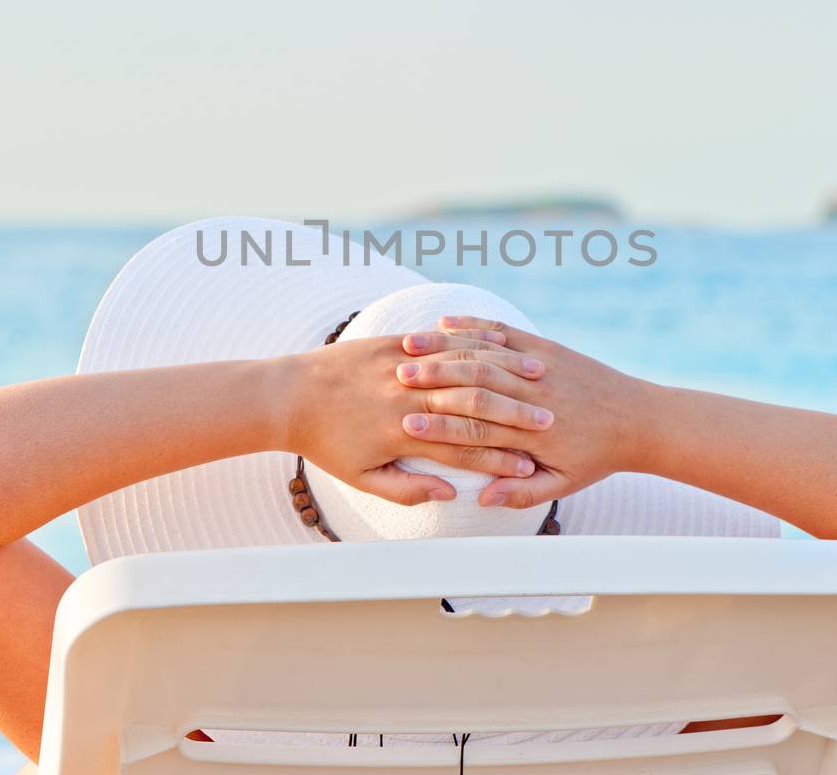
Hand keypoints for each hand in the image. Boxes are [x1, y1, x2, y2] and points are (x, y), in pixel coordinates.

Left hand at [280, 328, 555, 505]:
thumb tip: (449, 493)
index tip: (531, 467)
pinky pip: (439, 342)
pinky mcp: (390, 345)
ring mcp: (398, 367)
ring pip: (461, 371)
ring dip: (503, 377)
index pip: (463, 450)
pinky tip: (500, 349)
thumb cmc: (325, 443)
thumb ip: (407, 489)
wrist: (286, 396)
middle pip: (472, 409)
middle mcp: (405, 400)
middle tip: (550, 424)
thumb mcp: (362, 477)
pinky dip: (473, 346)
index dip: (500, 460)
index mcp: (402, 437)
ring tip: (538, 380)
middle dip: (514, 418)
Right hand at [394, 316, 657, 507]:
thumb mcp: (563, 485)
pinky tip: (443, 322)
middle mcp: (533, 395)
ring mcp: (539, 367)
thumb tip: (481, 498)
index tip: (404, 424)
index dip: (438, 425)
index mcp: (532, 433)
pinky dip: (472, 326)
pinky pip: (502, 332)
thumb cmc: (598, 457)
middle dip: (431, 380)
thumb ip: (521, 493)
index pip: (476, 428)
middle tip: (395, 378)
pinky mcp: (544, 347)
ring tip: (408, 348)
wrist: (639, 420)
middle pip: (473, 385)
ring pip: (484, 353)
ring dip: (443, 349)